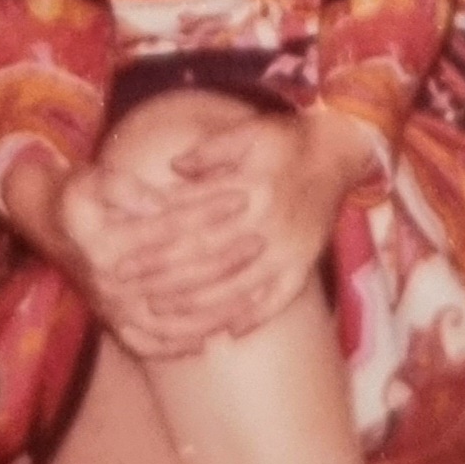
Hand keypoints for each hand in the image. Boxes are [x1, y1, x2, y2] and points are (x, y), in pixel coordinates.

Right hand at [0, 143, 262, 359]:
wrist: (48, 225)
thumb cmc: (79, 195)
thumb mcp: (93, 179)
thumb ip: (125, 188)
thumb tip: (160, 201)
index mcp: (106, 243)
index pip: (170, 228)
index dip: (207, 212)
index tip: (240, 197)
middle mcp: (110, 282)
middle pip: (179, 275)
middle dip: (223, 258)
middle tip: (259, 240)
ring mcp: (113, 309)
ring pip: (172, 318)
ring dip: (215, 307)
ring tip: (253, 290)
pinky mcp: (115, 326)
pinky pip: (152, 345)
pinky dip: (183, 344)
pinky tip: (213, 337)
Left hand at [132, 105, 379, 345]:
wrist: (340, 150)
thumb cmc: (287, 139)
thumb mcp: (249, 130)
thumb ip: (210, 149)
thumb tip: (173, 167)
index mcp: (248, 188)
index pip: (192, 223)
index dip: (154, 244)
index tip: (123, 259)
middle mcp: (267, 223)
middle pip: (207, 260)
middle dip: (165, 280)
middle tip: (130, 294)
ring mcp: (289, 249)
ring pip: (238, 287)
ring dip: (200, 306)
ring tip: (165, 318)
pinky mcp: (306, 264)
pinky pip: (280, 299)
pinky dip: (255, 317)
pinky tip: (230, 332)